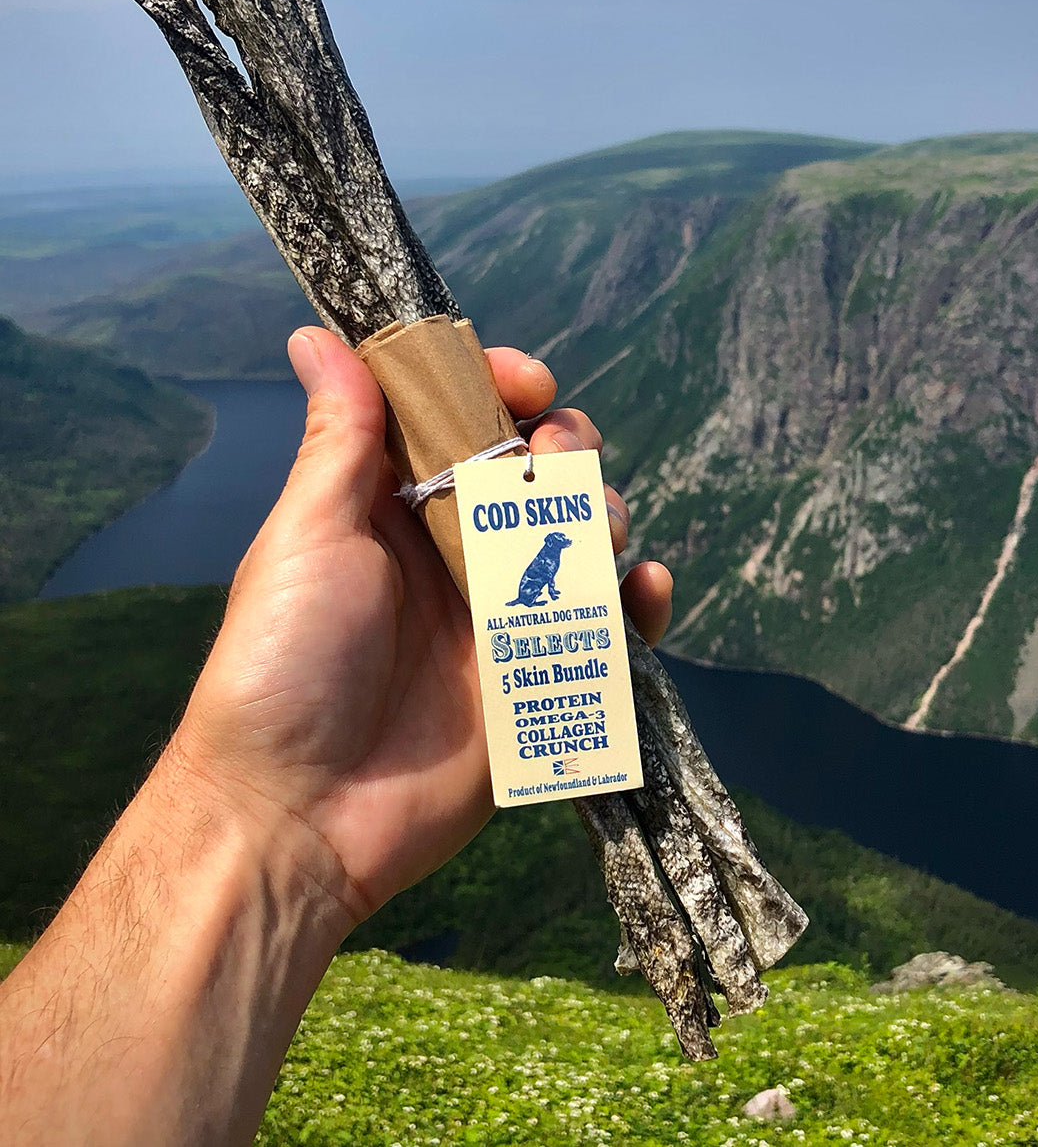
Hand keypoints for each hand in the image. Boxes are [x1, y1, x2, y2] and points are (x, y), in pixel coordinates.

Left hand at [176, 327, 672, 927]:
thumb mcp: (307, 536)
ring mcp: (502, 617)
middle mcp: (453, 552)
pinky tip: (642, 588)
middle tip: (553, 461)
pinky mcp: (539, 681)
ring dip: (603, 514)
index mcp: (394, 506)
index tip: (528, 380)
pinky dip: (639, 603)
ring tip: (590, 528)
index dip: (501, 387)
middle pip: (536, 473)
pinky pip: (610, 630)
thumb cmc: (282, 664)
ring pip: (583, 540)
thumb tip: (315, 334)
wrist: (298, 817)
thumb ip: (338, 437)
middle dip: (564, 449)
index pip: (463, 421)